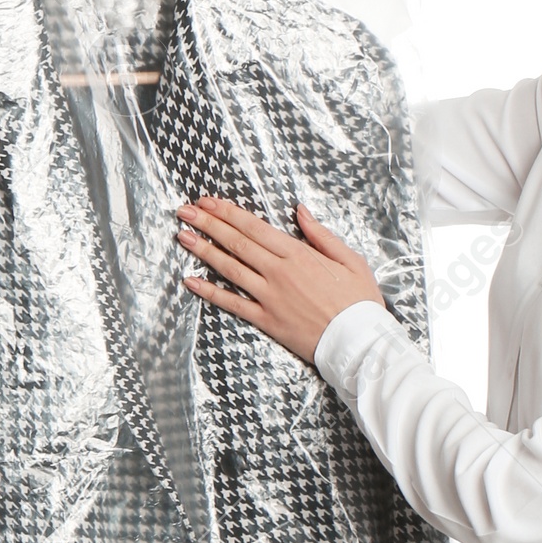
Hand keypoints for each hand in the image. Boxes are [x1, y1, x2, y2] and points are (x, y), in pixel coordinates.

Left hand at [176, 198, 386, 364]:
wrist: (359, 341)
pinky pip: (233, 304)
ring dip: (203, 251)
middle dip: (208, 224)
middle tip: (184, 211)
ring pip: (230, 269)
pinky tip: (191, 282)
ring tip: (182, 237)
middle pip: (236, 243)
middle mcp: (279, 272)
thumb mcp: (350, 259)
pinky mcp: (267, 320)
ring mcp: (270, 297)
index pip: (254, 227)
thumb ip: (321, 234)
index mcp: (298, 253)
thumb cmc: (359, 301)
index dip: (227, 212)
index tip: (207, 201)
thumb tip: (300, 211)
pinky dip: (210, 293)